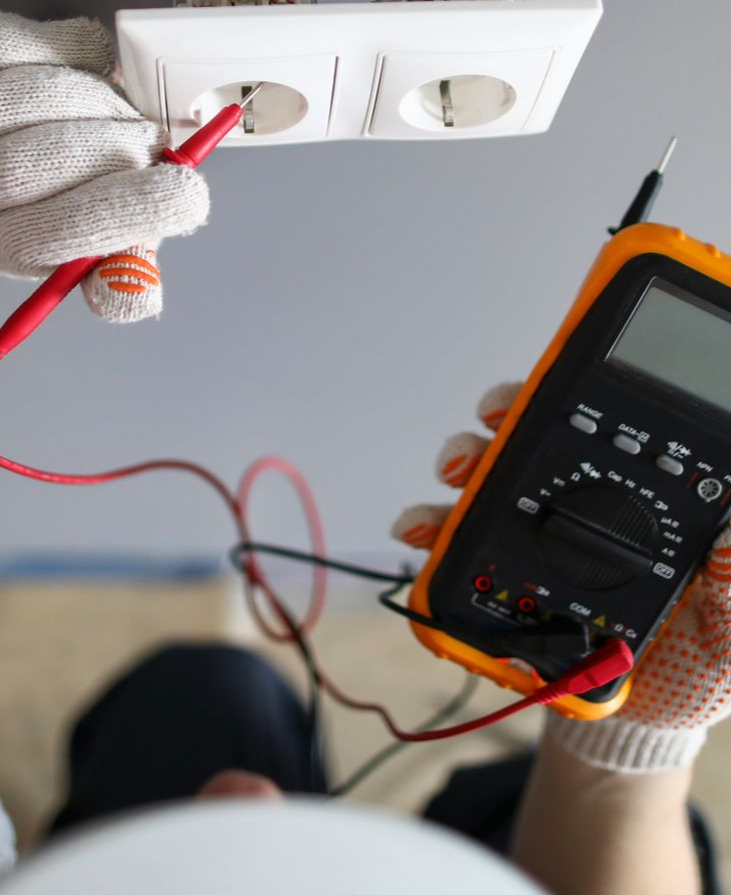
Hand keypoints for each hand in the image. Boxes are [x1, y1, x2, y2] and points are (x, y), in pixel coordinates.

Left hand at [0, 12, 209, 323]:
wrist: (30, 141)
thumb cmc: (78, 193)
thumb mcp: (110, 244)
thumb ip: (127, 272)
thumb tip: (137, 296)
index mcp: (4, 242)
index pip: (55, 233)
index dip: (126, 211)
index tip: (187, 195)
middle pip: (27, 161)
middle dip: (109, 146)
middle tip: (150, 145)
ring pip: (18, 98)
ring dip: (90, 97)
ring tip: (119, 111)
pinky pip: (0, 43)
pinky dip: (58, 43)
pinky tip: (86, 61)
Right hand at [393, 382, 730, 771]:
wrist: (641, 727)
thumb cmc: (697, 665)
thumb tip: (730, 527)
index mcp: (640, 503)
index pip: (602, 431)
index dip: (567, 400)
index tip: (545, 393)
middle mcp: (580, 506)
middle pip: (531, 441)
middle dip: (499, 424)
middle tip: (484, 432)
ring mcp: (535, 538)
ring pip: (487, 481)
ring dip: (461, 468)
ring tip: (449, 484)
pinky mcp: (500, 577)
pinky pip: (456, 547)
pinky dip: (431, 534)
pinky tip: (420, 536)